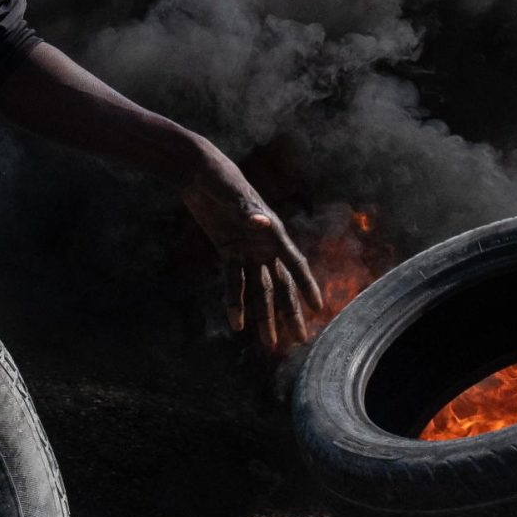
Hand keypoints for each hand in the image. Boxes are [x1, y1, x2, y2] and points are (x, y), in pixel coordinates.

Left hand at [180, 152, 321, 351]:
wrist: (198, 172)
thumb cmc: (219, 178)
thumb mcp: (231, 192)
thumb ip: (244, 208)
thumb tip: (260, 221)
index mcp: (273, 231)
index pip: (295, 264)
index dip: (307, 286)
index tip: (319, 308)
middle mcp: (264, 244)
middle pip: (281, 284)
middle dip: (290, 312)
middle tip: (300, 339)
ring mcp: (247, 250)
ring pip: (260, 290)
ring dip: (263, 316)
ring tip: (268, 343)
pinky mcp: (228, 252)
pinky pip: (233, 283)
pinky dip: (234, 303)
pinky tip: (237, 324)